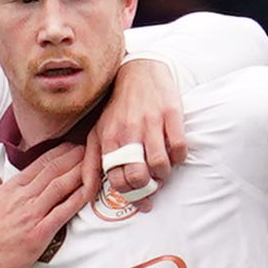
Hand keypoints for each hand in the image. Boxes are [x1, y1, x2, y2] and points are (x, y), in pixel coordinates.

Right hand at [0, 143, 93, 267]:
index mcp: (8, 190)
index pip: (37, 166)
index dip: (56, 154)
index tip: (69, 146)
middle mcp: (23, 198)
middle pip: (53, 171)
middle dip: (73, 156)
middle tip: (89, 146)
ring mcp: (32, 214)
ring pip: (60, 186)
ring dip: (79, 171)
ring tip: (94, 161)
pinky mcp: (39, 233)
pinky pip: (64, 212)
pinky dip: (78, 199)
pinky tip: (90, 190)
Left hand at [90, 57, 187, 207]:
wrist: (138, 71)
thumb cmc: (117, 107)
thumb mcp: (97, 132)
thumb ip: (90, 164)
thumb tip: (87, 195)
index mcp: (109, 139)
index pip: (118, 180)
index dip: (130, 195)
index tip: (139, 196)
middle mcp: (128, 132)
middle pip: (138, 176)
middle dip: (148, 188)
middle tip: (153, 185)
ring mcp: (150, 122)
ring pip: (160, 165)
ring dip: (164, 174)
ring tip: (163, 170)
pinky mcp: (171, 114)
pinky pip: (179, 147)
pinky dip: (179, 157)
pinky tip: (174, 154)